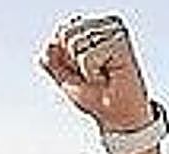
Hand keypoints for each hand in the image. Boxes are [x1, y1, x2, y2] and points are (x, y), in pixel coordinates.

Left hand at [39, 13, 152, 131]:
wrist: (116, 113)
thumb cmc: (94, 96)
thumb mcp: (65, 78)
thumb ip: (53, 61)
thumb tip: (49, 44)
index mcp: (91, 29)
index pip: (61, 31)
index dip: (64, 57)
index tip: (82, 71)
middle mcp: (103, 25)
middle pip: (65, 34)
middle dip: (72, 62)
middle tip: (92, 73)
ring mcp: (113, 30)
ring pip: (75, 44)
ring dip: (84, 69)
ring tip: (99, 74)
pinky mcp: (120, 40)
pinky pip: (87, 57)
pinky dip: (92, 73)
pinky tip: (107, 75)